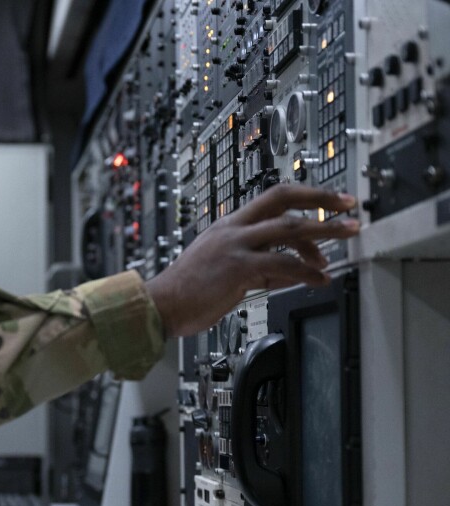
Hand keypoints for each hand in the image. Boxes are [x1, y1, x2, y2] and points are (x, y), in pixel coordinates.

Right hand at [145, 184, 358, 336]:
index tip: (329, 201)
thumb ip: (259, 266)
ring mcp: (235, 246)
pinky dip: (306, 271)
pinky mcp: (237, 267)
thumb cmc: (188, 292)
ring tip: (348, 235)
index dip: (304, 195)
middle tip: (349, 205)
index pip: (272, 198)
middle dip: (321, 198)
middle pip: (283, 198)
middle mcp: (233, 229)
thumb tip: (289, 272)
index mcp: (228, 225)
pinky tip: (319, 279)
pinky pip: (281, 264)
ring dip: (325, 230)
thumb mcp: (226, 271)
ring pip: (289, 227)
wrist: (160, 306)